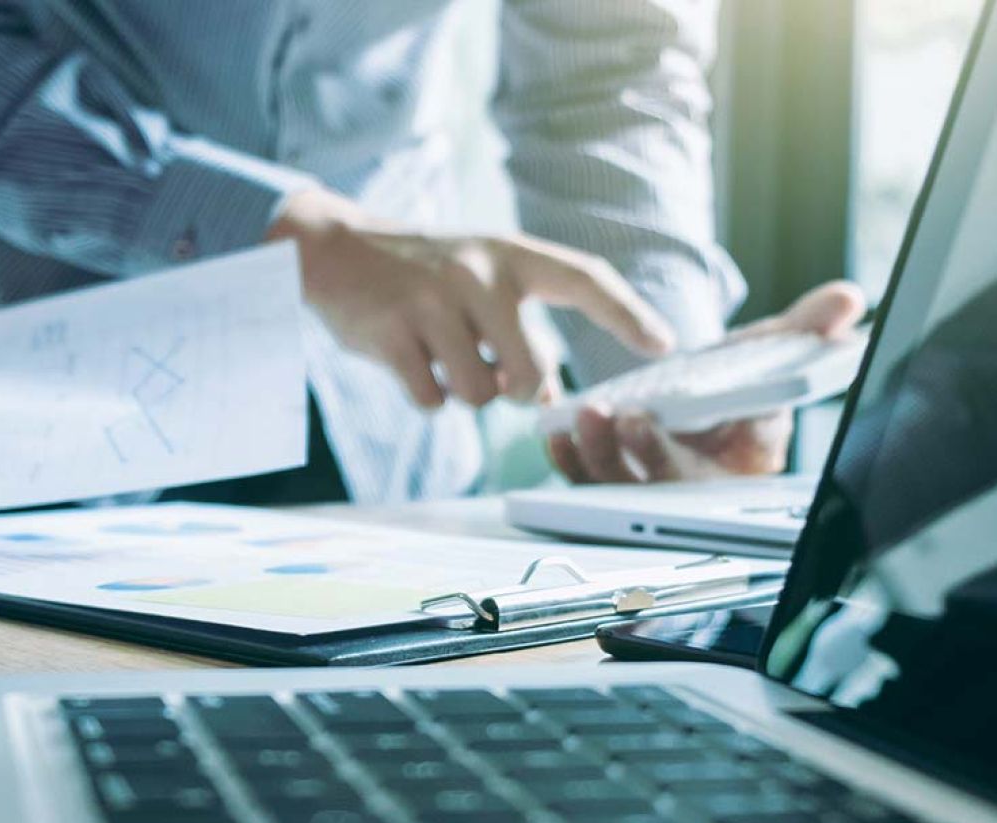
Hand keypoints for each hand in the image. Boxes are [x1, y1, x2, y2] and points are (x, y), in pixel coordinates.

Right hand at [267, 187, 674, 408]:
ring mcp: (432, 302)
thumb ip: (516, 330)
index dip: (628, 314)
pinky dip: (423, 395)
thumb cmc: (419, 271)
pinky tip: (407, 360)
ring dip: (463, 391)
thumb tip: (547, 398)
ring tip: (438, 356)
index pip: (585, 279)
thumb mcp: (476, 280)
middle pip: (531, 373)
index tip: (663, 343)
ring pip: (478, 393)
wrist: (332, 248)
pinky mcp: (391, 333)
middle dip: (518, 392)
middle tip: (493, 374)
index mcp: (510, 255)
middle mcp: (478, 273)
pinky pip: (431, 400)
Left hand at [548, 280, 868, 482]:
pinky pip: (591, 482)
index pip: (713, 474)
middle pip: (662, 488)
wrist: (707, 385)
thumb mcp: (777, 345)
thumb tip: (848, 299)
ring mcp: (656, 483)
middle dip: (631, 456)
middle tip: (611, 418)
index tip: (643, 422)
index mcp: (746, 464)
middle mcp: (700, 484)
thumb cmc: (746, 374)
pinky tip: (557, 433)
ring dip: (596, 456)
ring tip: (584, 414)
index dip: (672, 455)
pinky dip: (572, 459)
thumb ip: (810, 325)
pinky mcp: (620, 477)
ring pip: (621, 488)